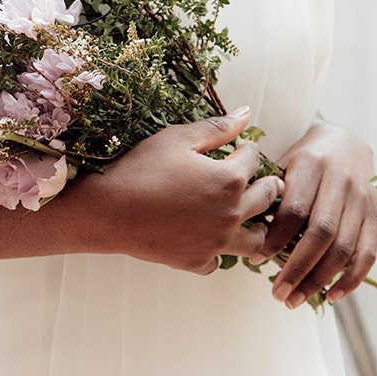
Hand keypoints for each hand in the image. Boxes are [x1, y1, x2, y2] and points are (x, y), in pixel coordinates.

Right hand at [92, 108, 283, 275]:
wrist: (108, 211)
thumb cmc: (141, 169)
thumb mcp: (178, 138)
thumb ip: (216, 128)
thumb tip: (246, 114)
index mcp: (230, 179)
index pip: (254, 160)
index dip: (249, 150)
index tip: (244, 149)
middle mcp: (231, 213)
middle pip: (266, 199)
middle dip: (268, 186)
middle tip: (267, 183)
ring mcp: (216, 242)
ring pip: (254, 240)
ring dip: (257, 228)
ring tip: (252, 221)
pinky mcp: (197, 261)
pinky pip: (217, 262)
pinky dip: (217, 252)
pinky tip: (209, 241)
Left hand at [257, 121, 376, 307]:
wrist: (345, 144)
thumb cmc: (303, 160)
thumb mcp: (283, 163)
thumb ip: (270, 194)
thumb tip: (245, 235)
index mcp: (312, 165)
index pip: (295, 208)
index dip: (275, 238)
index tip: (256, 259)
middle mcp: (341, 181)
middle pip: (321, 232)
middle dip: (298, 268)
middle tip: (278, 294)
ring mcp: (362, 200)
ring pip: (344, 247)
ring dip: (319, 279)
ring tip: (296, 300)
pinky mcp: (375, 216)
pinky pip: (367, 253)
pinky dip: (351, 279)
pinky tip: (332, 296)